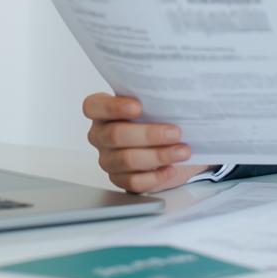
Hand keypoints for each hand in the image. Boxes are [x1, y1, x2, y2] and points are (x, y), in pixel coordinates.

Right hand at [82, 93, 209, 192]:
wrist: (171, 143)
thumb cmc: (158, 118)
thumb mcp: (156, 103)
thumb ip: (155, 98)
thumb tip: (175, 96)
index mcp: (102, 111)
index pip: (94, 106)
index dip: (113, 107)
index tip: (138, 107)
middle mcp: (101, 135)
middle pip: (115, 135)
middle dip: (148, 134)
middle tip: (175, 132)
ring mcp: (108, 159)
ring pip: (127, 160)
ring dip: (158, 155)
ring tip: (182, 151)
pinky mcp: (120, 179)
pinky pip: (134, 181)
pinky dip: (155, 176)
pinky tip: (170, 169)